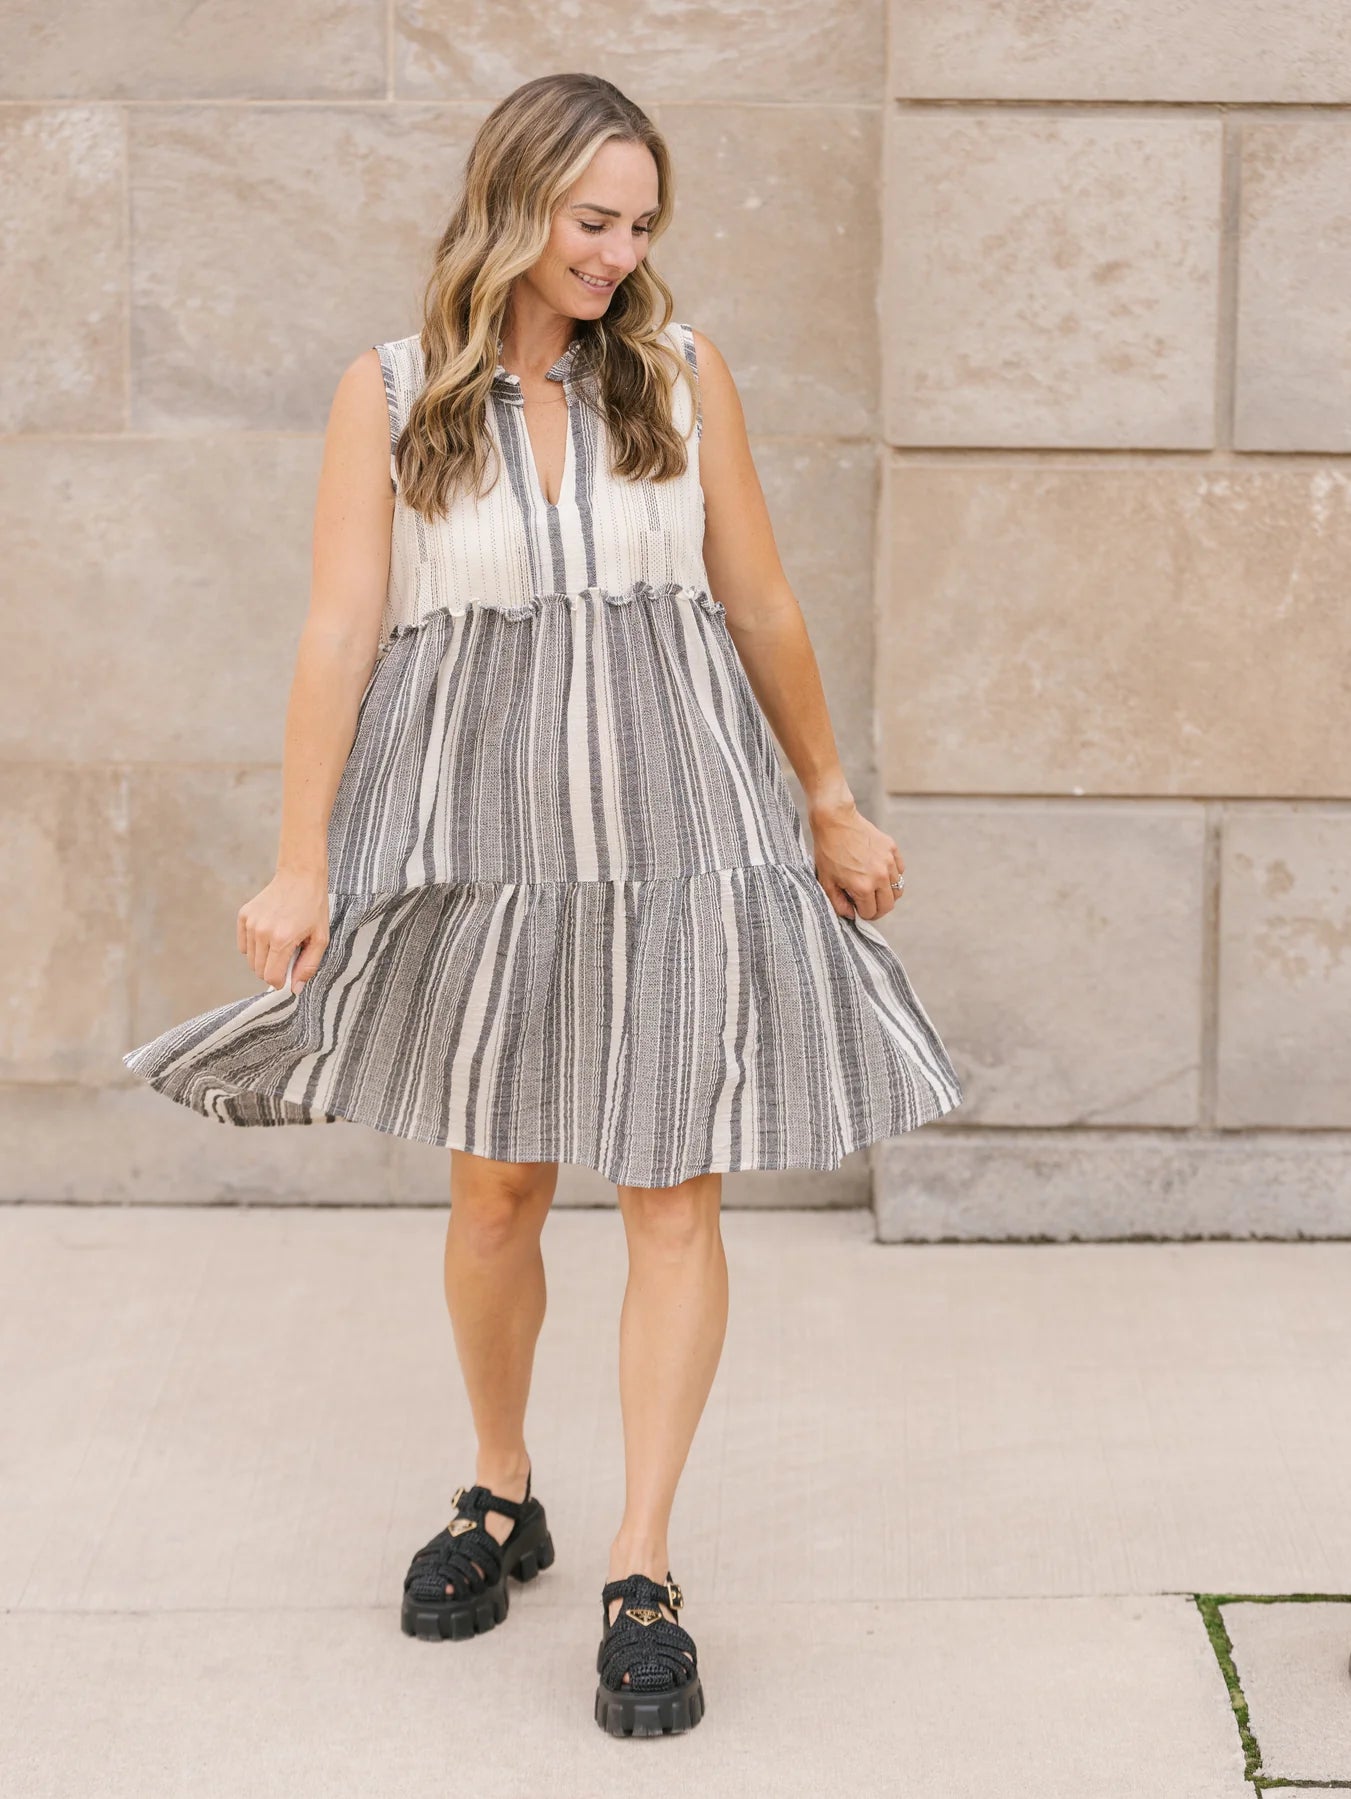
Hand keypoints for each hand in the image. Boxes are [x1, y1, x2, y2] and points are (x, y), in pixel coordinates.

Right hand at [237, 868, 329, 991]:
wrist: (300, 877)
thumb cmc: (314, 908)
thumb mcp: (320, 939)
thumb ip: (308, 966)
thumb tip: (294, 989)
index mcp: (282, 939)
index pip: (271, 977)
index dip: (280, 982)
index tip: (289, 976)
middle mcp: (262, 932)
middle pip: (259, 970)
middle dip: (273, 971)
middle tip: (288, 956)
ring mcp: (250, 923)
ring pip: (250, 960)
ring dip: (264, 959)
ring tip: (280, 943)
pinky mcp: (243, 916)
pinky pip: (244, 945)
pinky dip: (254, 947)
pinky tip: (269, 935)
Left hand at [808, 798, 904, 921]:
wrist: (835, 820)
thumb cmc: (828, 850)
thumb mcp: (826, 881)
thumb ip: (838, 903)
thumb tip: (852, 915)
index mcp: (863, 887)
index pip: (871, 912)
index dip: (863, 914)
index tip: (857, 909)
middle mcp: (880, 876)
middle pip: (889, 905)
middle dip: (878, 909)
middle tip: (868, 905)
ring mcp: (888, 862)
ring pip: (898, 889)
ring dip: (887, 893)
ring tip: (874, 889)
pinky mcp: (892, 849)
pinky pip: (900, 871)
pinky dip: (893, 876)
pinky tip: (879, 872)